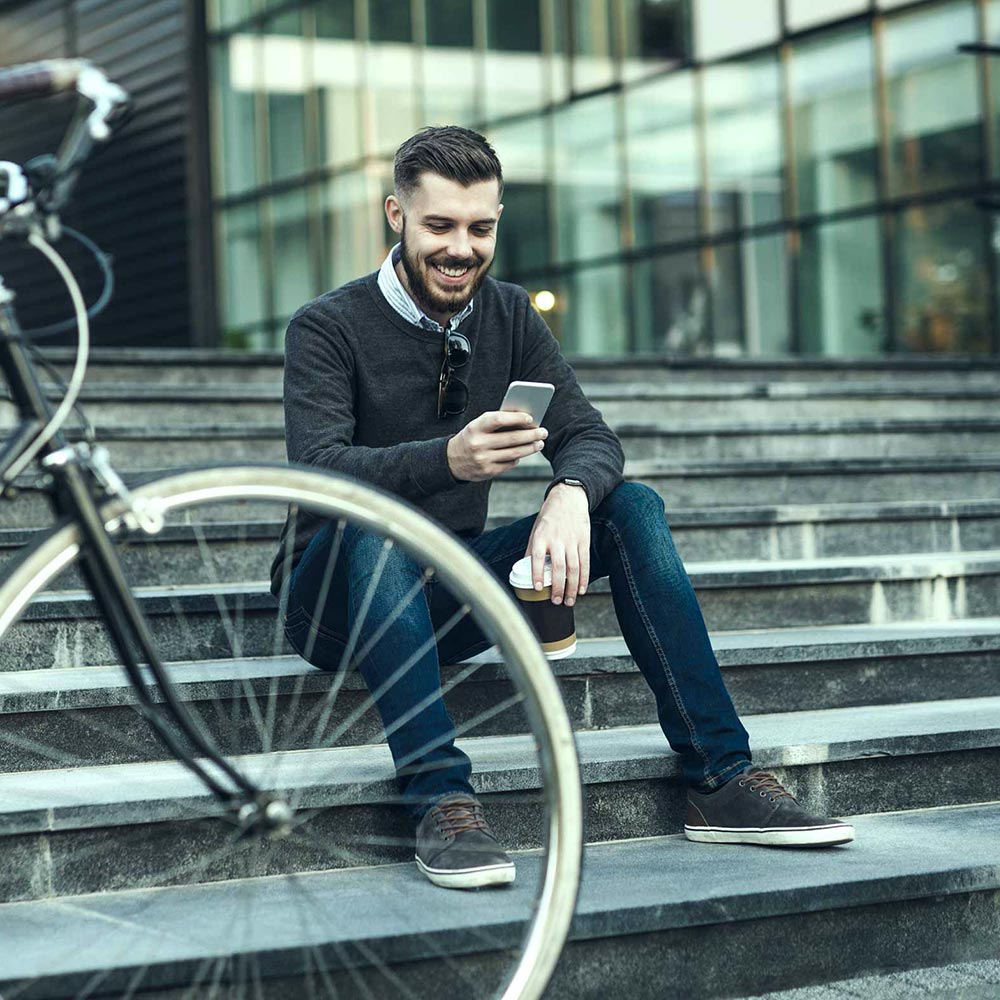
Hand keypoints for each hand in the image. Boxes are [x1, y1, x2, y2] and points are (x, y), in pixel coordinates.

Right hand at [447, 410, 546, 481]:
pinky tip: (523, 453)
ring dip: (530, 448)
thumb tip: (525, 421)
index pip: (498, 420)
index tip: (531, 418)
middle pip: (511, 439)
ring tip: (539, 443)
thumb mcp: (478, 426)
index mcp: (475, 427)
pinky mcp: (487, 472)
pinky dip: (518, 458)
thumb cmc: (471, 437)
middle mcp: (478, 444)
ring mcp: (482, 460)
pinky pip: (509, 464)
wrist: (451, 460)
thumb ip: (497, 423)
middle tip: (543, 432)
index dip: (515, 418)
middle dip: (531, 435)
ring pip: (514, 453)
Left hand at [525, 483, 589, 604]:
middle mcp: (557, 539)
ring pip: (574, 568)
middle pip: (559, 567)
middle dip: (558, 587)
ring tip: (569, 601)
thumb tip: (523, 570)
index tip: (537, 588)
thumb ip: (531, 549)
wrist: (569, 497)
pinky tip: (581, 589)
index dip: (538, 573)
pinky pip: (585, 563)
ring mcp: (572, 540)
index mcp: (541, 536)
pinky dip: (583, 578)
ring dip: (572, 587)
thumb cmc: (549, 516)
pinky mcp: (584, 541)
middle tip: (556, 602)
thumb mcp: (535, 529)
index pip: (538, 557)